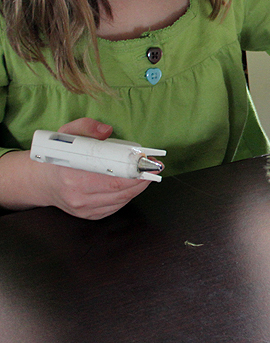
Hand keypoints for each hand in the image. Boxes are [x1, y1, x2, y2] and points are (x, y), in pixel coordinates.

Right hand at [0, 118, 150, 219]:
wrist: (41, 181)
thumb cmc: (56, 156)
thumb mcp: (66, 133)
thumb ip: (86, 127)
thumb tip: (106, 130)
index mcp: (73, 176)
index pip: (112, 178)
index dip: (135, 172)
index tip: (148, 162)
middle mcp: (79, 196)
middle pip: (121, 190)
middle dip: (142, 178)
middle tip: (154, 167)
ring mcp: (85, 209)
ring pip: (122, 200)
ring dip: (138, 187)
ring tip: (146, 174)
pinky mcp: (90, 215)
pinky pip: (116, 206)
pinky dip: (127, 195)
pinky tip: (131, 184)